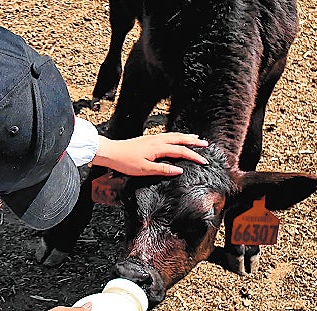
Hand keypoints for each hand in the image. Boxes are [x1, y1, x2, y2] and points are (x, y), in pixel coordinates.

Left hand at [92, 132, 208, 175]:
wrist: (110, 152)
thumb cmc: (125, 162)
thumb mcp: (144, 170)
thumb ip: (163, 169)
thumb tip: (179, 170)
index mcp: (158, 148)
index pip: (181, 151)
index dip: (194, 156)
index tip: (205, 161)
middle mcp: (157, 140)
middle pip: (180, 139)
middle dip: (194, 141)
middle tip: (206, 144)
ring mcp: (152, 138)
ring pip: (173, 135)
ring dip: (186, 137)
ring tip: (195, 138)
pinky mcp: (147, 139)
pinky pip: (166, 135)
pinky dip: (176, 136)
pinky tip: (175, 138)